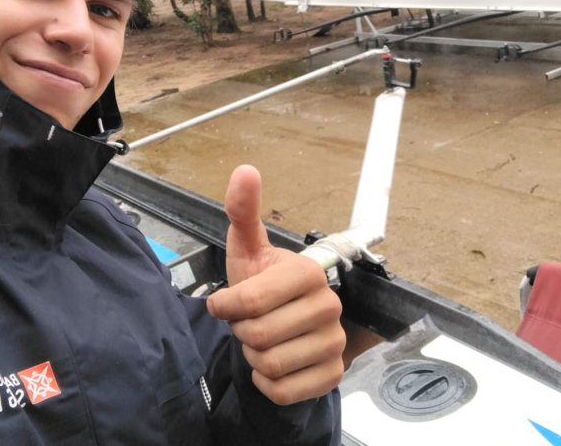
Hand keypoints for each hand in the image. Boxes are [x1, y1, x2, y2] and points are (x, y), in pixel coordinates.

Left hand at [207, 165, 345, 405]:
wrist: (282, 327)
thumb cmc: (262, 286)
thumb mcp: (247, 250)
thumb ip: (242, 211)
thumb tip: (245, 169)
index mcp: (309, 273)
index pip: (250, 302)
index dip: (226, 307)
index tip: (225, 304)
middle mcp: (330, 306)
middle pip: (259, 335)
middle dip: (242, 332)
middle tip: (250, 322)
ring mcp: (335, 343)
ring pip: (270, 364)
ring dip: (254, 357)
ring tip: (264, 340)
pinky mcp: (333, 375)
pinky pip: (283, 391)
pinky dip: (267, 383)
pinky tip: (274, 364)